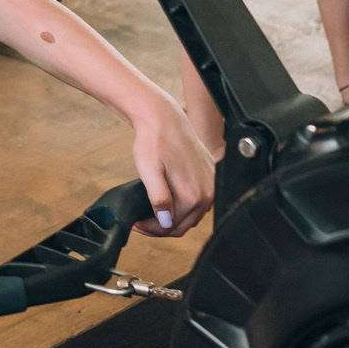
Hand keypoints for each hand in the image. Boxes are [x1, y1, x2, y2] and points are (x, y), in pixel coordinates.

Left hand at [129, 109, 217, 237]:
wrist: (164, 117)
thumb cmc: (154, 141)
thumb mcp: (149, 172)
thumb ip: (159, 199)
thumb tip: (166, 221)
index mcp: (192, 195)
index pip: (172, 228)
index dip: (152, 230)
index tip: (138, 223)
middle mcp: (207, 192)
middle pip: (184, 225)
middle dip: (162, 227)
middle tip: (143, 220)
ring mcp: (210, 183)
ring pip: (193, 214)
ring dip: (174, 217)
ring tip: (153, 211)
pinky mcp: (210, 174)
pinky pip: (199, 200)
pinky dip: (184, 205)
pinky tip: (169, 199)